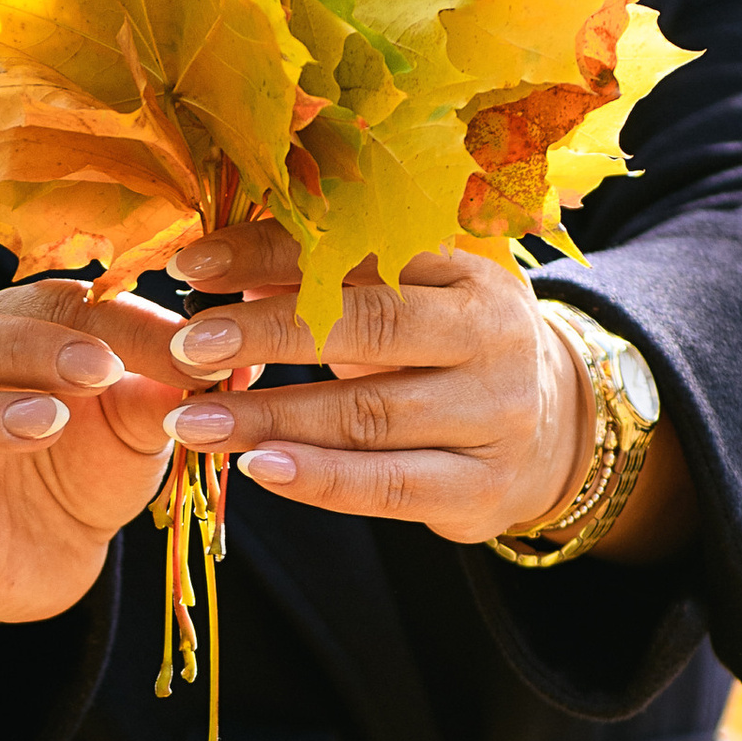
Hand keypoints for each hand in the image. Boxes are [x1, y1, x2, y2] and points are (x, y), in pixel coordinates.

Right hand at [0, 279, 187, 632]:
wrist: (65, 546)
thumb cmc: (94, 456)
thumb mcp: (138, 421)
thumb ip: (160, 389)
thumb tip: (211, 357)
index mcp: (3, 336)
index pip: (46, 302)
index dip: (110, 318)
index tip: (179, 342)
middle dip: (28, 349)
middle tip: (99, 370)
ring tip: (47, 422)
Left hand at [158, 226, 697, 563]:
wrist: (553, 432)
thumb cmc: (450, 349)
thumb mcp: (410, 298)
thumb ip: (329, 279)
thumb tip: (217, 263)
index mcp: (469, 270)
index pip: (362, 251)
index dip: (273, 253)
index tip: (192, 265)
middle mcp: (492, 337)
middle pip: (370, 328)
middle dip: (268, 334)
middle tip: (188, 346)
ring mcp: (495, 417)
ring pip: (368, 415)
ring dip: (271, 418)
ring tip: (192, 421)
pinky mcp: (482, 489)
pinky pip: (387, 485)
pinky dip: (319, 480)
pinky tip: (259, 469)